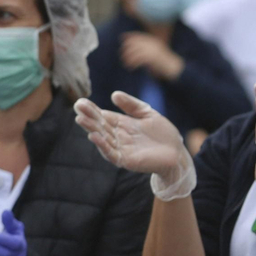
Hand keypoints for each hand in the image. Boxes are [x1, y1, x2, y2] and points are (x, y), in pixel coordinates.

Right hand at [73, 91, 195, 199]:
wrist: (178, 154)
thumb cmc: (164, 134)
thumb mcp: (148, 113)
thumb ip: (132, 105)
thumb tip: (114, 94)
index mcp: (122, 124)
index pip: (103, 116)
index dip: (92, 109)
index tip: (80, 102)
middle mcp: (119, 136)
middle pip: (100, 125)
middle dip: (88, 117)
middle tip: (77, 107)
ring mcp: (121, 149)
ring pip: (102, 138)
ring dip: (91, 129)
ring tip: (81, 119)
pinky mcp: (126, 160)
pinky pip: (111, 153)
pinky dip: (102, 146)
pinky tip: (94, 136)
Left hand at [119, 33, 184, 80]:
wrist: (174, 68)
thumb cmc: (163, 63)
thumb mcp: (154, 53)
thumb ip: (145, 50)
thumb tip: (132, 50)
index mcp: (154, 41)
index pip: (140, 36)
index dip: (130, 36)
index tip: (122, 37)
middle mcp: (153, 44)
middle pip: (136, 43)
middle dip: (127, 48)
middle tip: (122, 55)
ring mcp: (153, 50)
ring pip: (136, 51)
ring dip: (128, 58)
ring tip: (126, 64)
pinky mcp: (153, 58)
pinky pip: (139, 59)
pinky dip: (133, 63)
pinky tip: (131, 67)